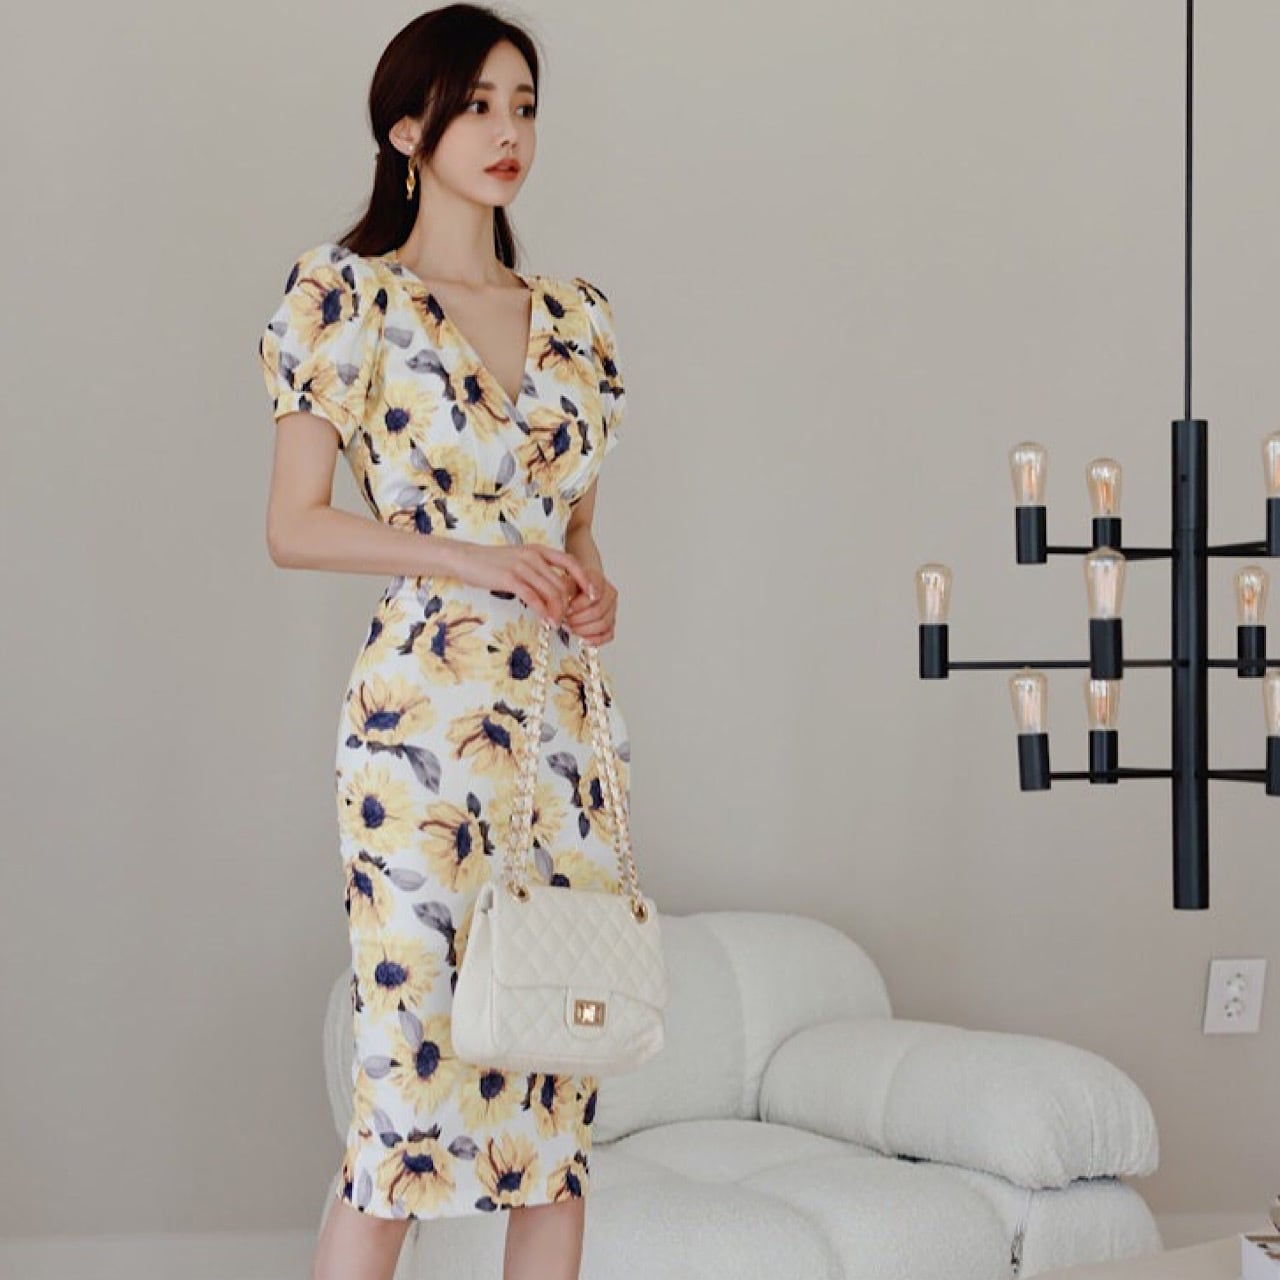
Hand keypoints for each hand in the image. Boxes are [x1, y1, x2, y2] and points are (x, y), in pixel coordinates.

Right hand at [449, 543, 595, 624]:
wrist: (465, 558)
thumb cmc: (493, 563)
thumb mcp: (520, 561)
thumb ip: (538, 572)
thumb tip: (556, 591)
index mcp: (538, 550)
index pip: (570, 562)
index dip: (584, 578)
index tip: (592, 595)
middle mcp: (533, 555)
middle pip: (561, 583)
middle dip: (568, 604)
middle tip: (567, 619)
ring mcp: (521, 566)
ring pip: (550, 592)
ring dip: (557, 611)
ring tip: (557, 623)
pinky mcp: (509, 578)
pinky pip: (533, 597)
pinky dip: (542, 611)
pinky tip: (546, 621)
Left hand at [563, 565, 617, 645]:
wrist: (574, 589)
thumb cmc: (569, 585)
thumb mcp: (563, 580)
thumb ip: (564, 588)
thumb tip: (560, 600)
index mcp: (599, 580)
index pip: (594, 595)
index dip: (579, 605)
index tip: (567, 609)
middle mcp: (608, 594)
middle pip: (598, 612)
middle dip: (578, 619)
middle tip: (565, 620)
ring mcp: (611, 609)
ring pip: (604, 624)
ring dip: (584, 630)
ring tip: (570, 629)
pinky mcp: (610, 623)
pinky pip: (608, 634)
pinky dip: (595, 639)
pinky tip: (582, 640)